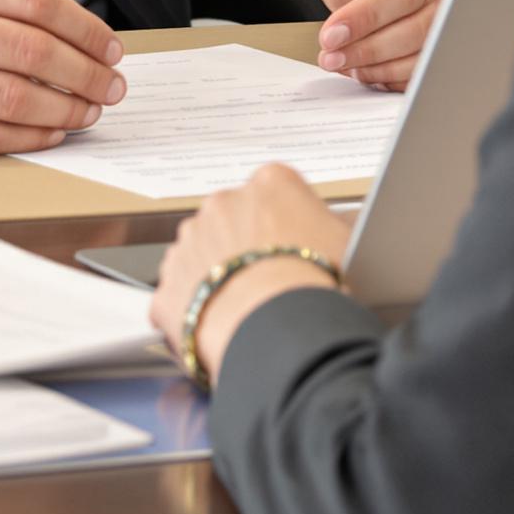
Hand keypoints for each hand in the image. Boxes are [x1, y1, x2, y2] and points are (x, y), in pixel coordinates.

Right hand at [0, 0, 126, 153]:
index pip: (37, 0)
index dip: (86, 28)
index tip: (112, 47)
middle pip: (31, 52)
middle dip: (85, 74)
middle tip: (112, 85)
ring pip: (13, 98)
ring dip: (66, 110)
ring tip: (90, 109)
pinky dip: (28, 136)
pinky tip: (52, 129)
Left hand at [150, 164, 353, 385]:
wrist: (279, 329)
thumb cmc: (317, 283)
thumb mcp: (345, 242)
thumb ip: (329, 226)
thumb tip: (333, 228)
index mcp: (269, 184)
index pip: (275, 194)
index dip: (287, 225)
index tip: (294, 248)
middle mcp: (223, 203)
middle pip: (233, 221)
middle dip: (246, 247)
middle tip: (272, 282)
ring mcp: (189, 242)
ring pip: (202, 256)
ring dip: (217, 277)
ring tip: (249, 310)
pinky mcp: (168, 286)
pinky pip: (181, 299)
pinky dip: (196, 313)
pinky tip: (224, 330)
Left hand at [313, 0, 459, 90]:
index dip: (367, 15)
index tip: (331, 33)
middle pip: (420, 28)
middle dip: (369, 47)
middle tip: (331, 55)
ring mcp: (455, 15)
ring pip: (427, 54)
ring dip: (378, 66)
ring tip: (343, 63)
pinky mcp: (450, 44)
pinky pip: (428, 71)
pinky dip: (392, 77)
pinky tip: (365, 69)